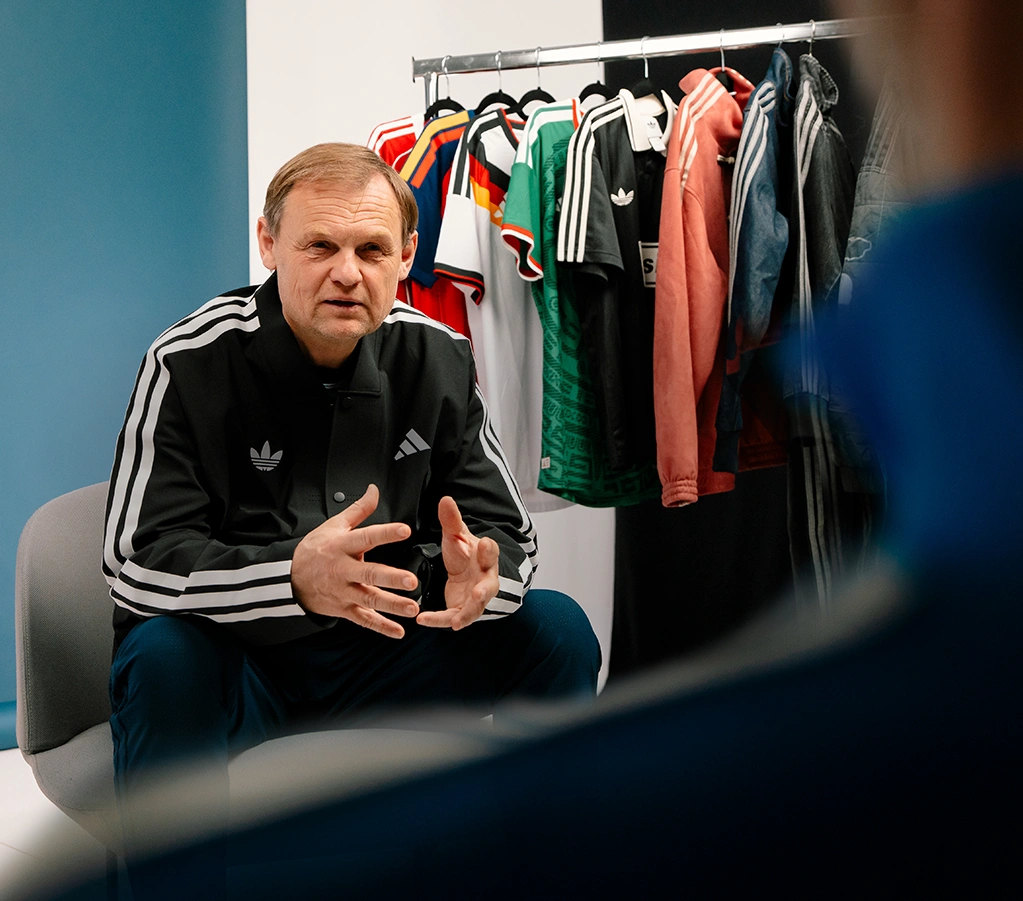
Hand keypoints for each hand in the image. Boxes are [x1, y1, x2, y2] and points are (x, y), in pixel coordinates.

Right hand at [291, 484, 418, 637]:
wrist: (290, 579)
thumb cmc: (316, 550)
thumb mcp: (334, 526)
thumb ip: (359, 510)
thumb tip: (374, 490)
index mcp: (342, 546)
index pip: (366, 537)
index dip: (385, 533)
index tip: (404, 530)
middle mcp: (343, 570)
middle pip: (369, 574)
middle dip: (391, 578)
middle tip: (411, 581)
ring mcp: (343, 592)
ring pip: (369, 600)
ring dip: (392, 605)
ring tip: (413, 608)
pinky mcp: (344, 609)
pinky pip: (364, 619)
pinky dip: (381, 627)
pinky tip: (398, 631)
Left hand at [416, 495, 499, 630]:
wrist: (464, 571)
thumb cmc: (463, 552)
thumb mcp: (455, 535)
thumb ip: (451, 520)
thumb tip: (445, 499)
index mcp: (485, 558)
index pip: (491, 552)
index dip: (489, 549)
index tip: (484, 542)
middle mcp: (485, 579)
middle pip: (489, 586)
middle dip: (484, 591)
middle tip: (478, 594)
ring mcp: (475, 597)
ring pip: (475, 608)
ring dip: (467, 614)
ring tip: (456, 622)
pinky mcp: (462, 609)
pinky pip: (452, 617)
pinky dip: (439, 620)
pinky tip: (423, 620)